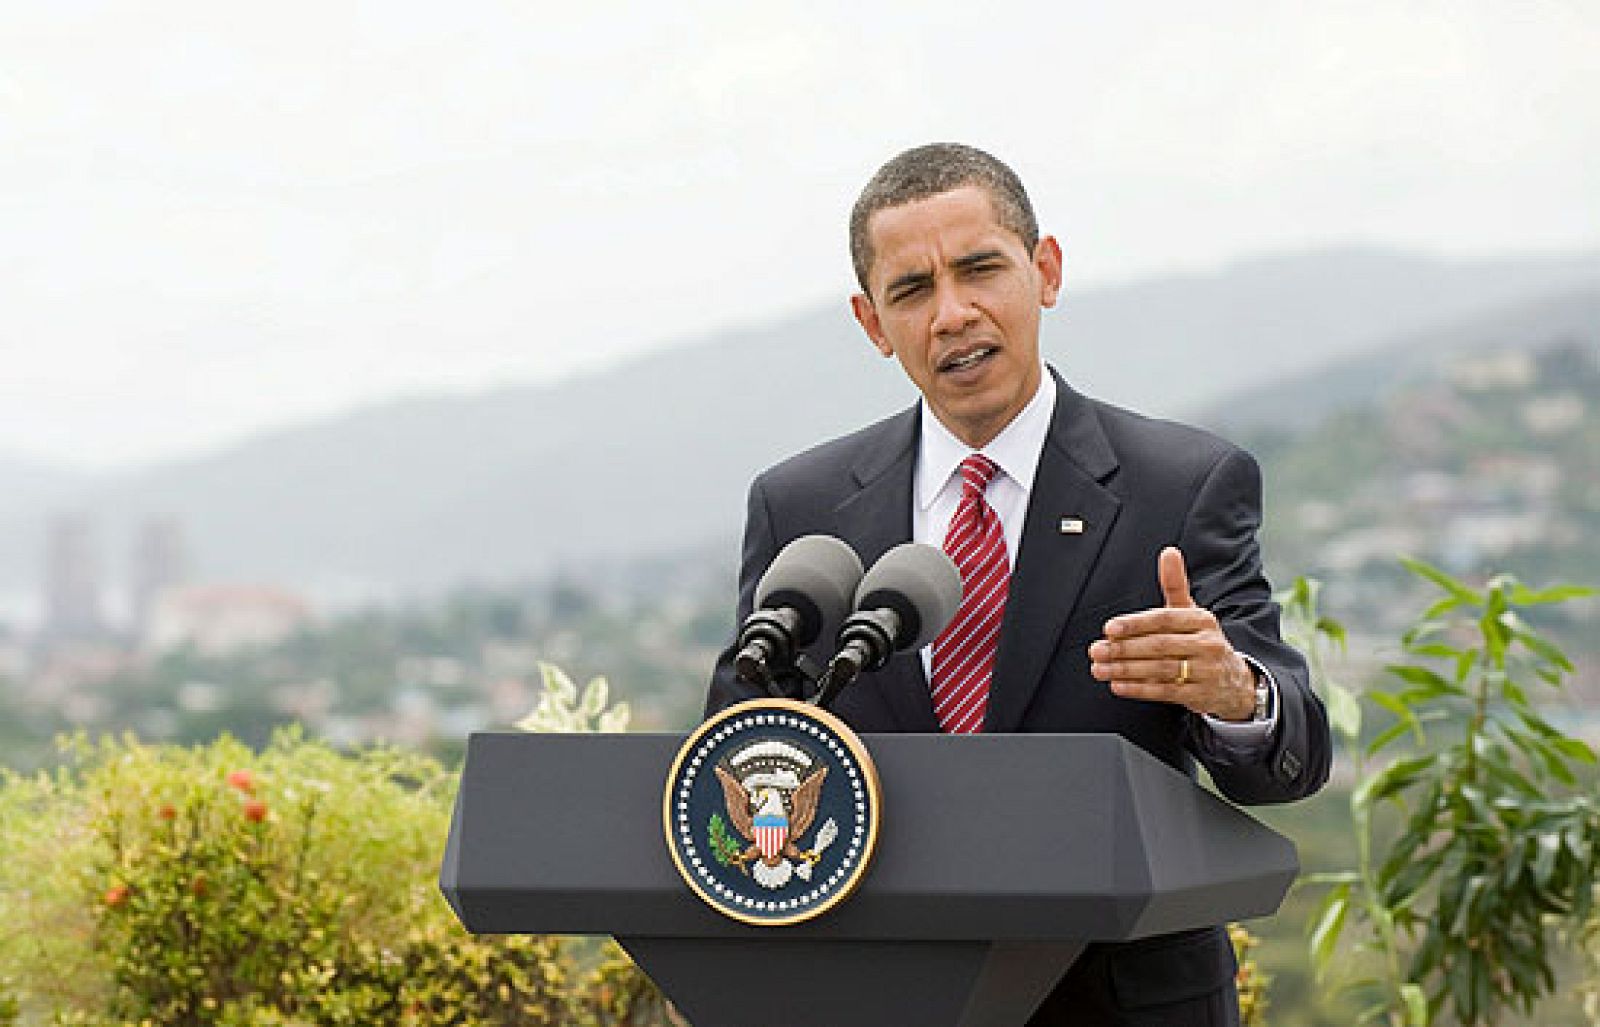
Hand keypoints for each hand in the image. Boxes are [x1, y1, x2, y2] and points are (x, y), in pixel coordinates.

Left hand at [1088, 546, 1255, 720]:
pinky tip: (1118, 685)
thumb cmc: (1201, 641)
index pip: (1164, 619)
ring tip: (1100, 668)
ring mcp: (1205, 671)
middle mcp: (1206, 644)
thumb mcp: (1191, 612)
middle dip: (1123, 649)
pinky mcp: (1200, 694)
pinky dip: (1139, 689)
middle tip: (1096, 650)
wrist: (1233, 681)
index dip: (1135, 624)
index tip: (1109, 629)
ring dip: (1125, 670)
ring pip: (1160, 669)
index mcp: (1200, 620)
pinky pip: (1165, 692)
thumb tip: (1169, 553)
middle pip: (1159, 645)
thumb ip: (1175, 584)